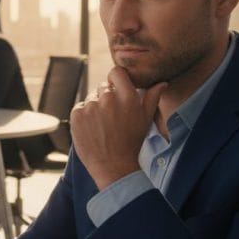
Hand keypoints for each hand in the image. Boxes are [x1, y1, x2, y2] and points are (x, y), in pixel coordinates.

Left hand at [70, 66, 167, 189]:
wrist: (113, 166)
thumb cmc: (132, 142)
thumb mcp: (146, 119)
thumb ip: (152, 98)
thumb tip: (161, 83)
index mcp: (127, 96)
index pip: (116, 72)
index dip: (116, 80)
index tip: (117, 89)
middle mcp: (108, 98)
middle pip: (103, 86)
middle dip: (107, 97)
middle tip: (112, 116)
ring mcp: (91, 106)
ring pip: (91, 98)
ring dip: (95, 107)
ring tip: (103, 126)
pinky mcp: (77, 115)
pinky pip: (80, 108)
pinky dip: (84, 116)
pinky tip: (92, 129)